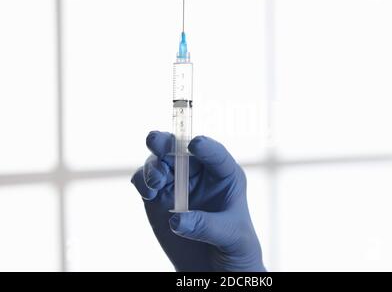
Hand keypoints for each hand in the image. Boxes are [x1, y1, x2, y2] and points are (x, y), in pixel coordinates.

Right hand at [131, 131, 264, 271]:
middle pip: (180, 149)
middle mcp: (199, 173)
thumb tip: (177, 220)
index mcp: (225, 175)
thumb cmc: (235, 246)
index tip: (195, 144)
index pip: (217, 155)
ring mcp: (176, 183)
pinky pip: (144, 181)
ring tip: (156, 182)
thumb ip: (208, 226)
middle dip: (167, 142)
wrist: (214, 266)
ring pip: (159, 162)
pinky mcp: (157, 197)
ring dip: (153, 166)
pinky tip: (148, 192)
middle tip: (155, 141)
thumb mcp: (233, 237)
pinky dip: (141, 181)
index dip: (206, 147)